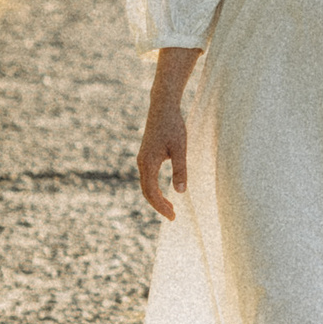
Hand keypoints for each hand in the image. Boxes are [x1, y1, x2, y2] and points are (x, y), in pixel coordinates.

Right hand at [137, 102, 186, 219]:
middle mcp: (142, 162)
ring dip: (157, 197)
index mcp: (148, 163)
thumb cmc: (173, 126)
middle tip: (172, 216)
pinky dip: (154, 188)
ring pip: (146, 184)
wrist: (162, 107)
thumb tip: (180, 192)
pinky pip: (148, 177)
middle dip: (158, 205)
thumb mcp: (180, 149)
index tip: (172, 217)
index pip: (151, 192)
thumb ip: (180, 170)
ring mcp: (142, 158)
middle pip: (146, 191)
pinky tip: (165, 192)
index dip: (161, 206)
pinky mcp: (146, 155)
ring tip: (170, 207)